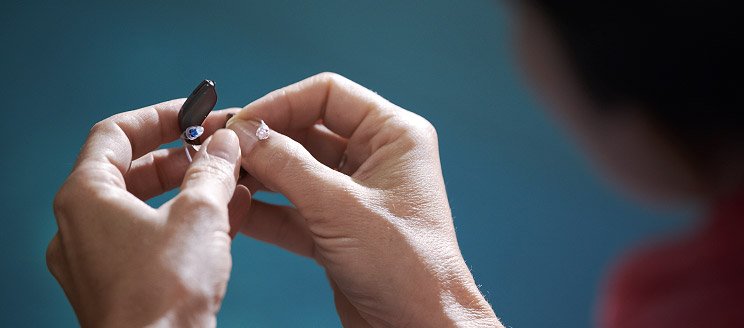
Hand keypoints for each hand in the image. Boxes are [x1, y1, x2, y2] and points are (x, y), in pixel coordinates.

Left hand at [46, 100, 249, 326]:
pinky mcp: (122, 286)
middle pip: (132, 171)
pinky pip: (155, 239)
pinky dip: (189, 223)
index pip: (115, 134)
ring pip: (147, 208)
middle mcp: (82, 227)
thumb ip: (213, 170)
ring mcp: (99, 260)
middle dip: (182, 156)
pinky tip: (233, 214)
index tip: (195, 113)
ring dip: (192, 189)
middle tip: (220, 148)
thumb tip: (226, 142)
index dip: (160, 116)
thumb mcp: (199, 214)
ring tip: (234, 179)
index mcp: (85, 198)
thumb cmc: (163, 292)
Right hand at [227, 73, 501, 326]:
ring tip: (221, 178)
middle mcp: (375, 158)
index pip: (328, 95)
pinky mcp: (338, 228)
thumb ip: (287, 165)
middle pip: (306, 131)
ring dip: (259, 175)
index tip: (242, 122)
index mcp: (393, 136)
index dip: (281, 103)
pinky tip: (234, 209)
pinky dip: (266, 209)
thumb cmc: (406, 265)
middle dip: (263, 141)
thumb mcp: (340, 207)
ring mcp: (354, 194)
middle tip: (221, 150)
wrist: (420, 326)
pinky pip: (294, 208)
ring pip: (296, 171)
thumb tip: (244, 132)